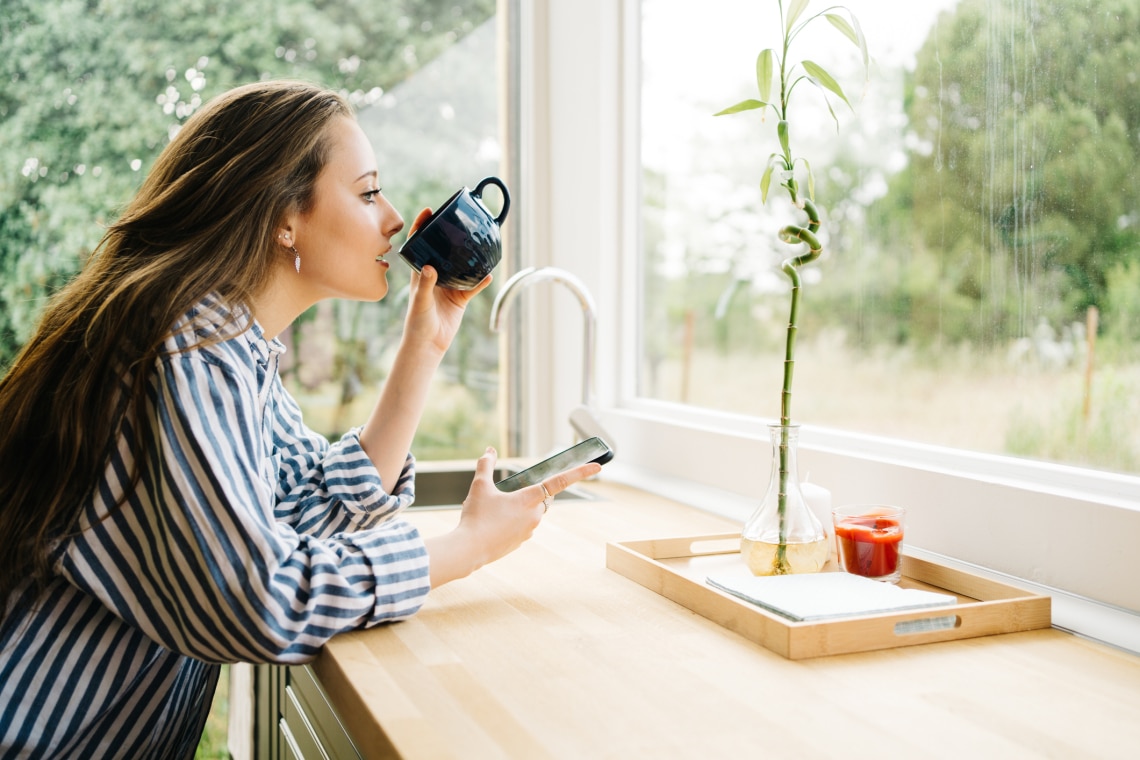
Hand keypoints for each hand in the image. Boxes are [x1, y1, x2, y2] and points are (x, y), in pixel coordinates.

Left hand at [402, 208, 491, 354]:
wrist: (428, 344)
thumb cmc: (417, 322)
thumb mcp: (420, 301)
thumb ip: (424, 284)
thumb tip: (430, 267)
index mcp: (420, 273)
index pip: (419, 245)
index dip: (421, 227)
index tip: (428, 211)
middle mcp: (435, 276)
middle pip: (442, 251)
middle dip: (449, 236)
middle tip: (457, 221)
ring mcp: (448, 286)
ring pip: (461, 267)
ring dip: (469, 257)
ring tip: (478, 243)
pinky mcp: (460, 299)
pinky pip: (473, 286)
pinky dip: (481, 281)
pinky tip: (488, 274)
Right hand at [422, 446, 602, 586]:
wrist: (469, 549)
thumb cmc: (476, 517)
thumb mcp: (479, 487)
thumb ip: (485, 465)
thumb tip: (489, 450)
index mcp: (529, 499)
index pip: (560, 481)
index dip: (580, 472)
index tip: (598, 468)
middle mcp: (535, 515)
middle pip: (540, 497)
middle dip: (528, 492)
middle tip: (503, 496)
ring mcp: (529, 530)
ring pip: (530, 512)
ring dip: (517, 507)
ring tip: (492, 512)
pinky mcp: (521, 542)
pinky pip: (522, 526)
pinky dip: (511, 521)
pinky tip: (493, 525)